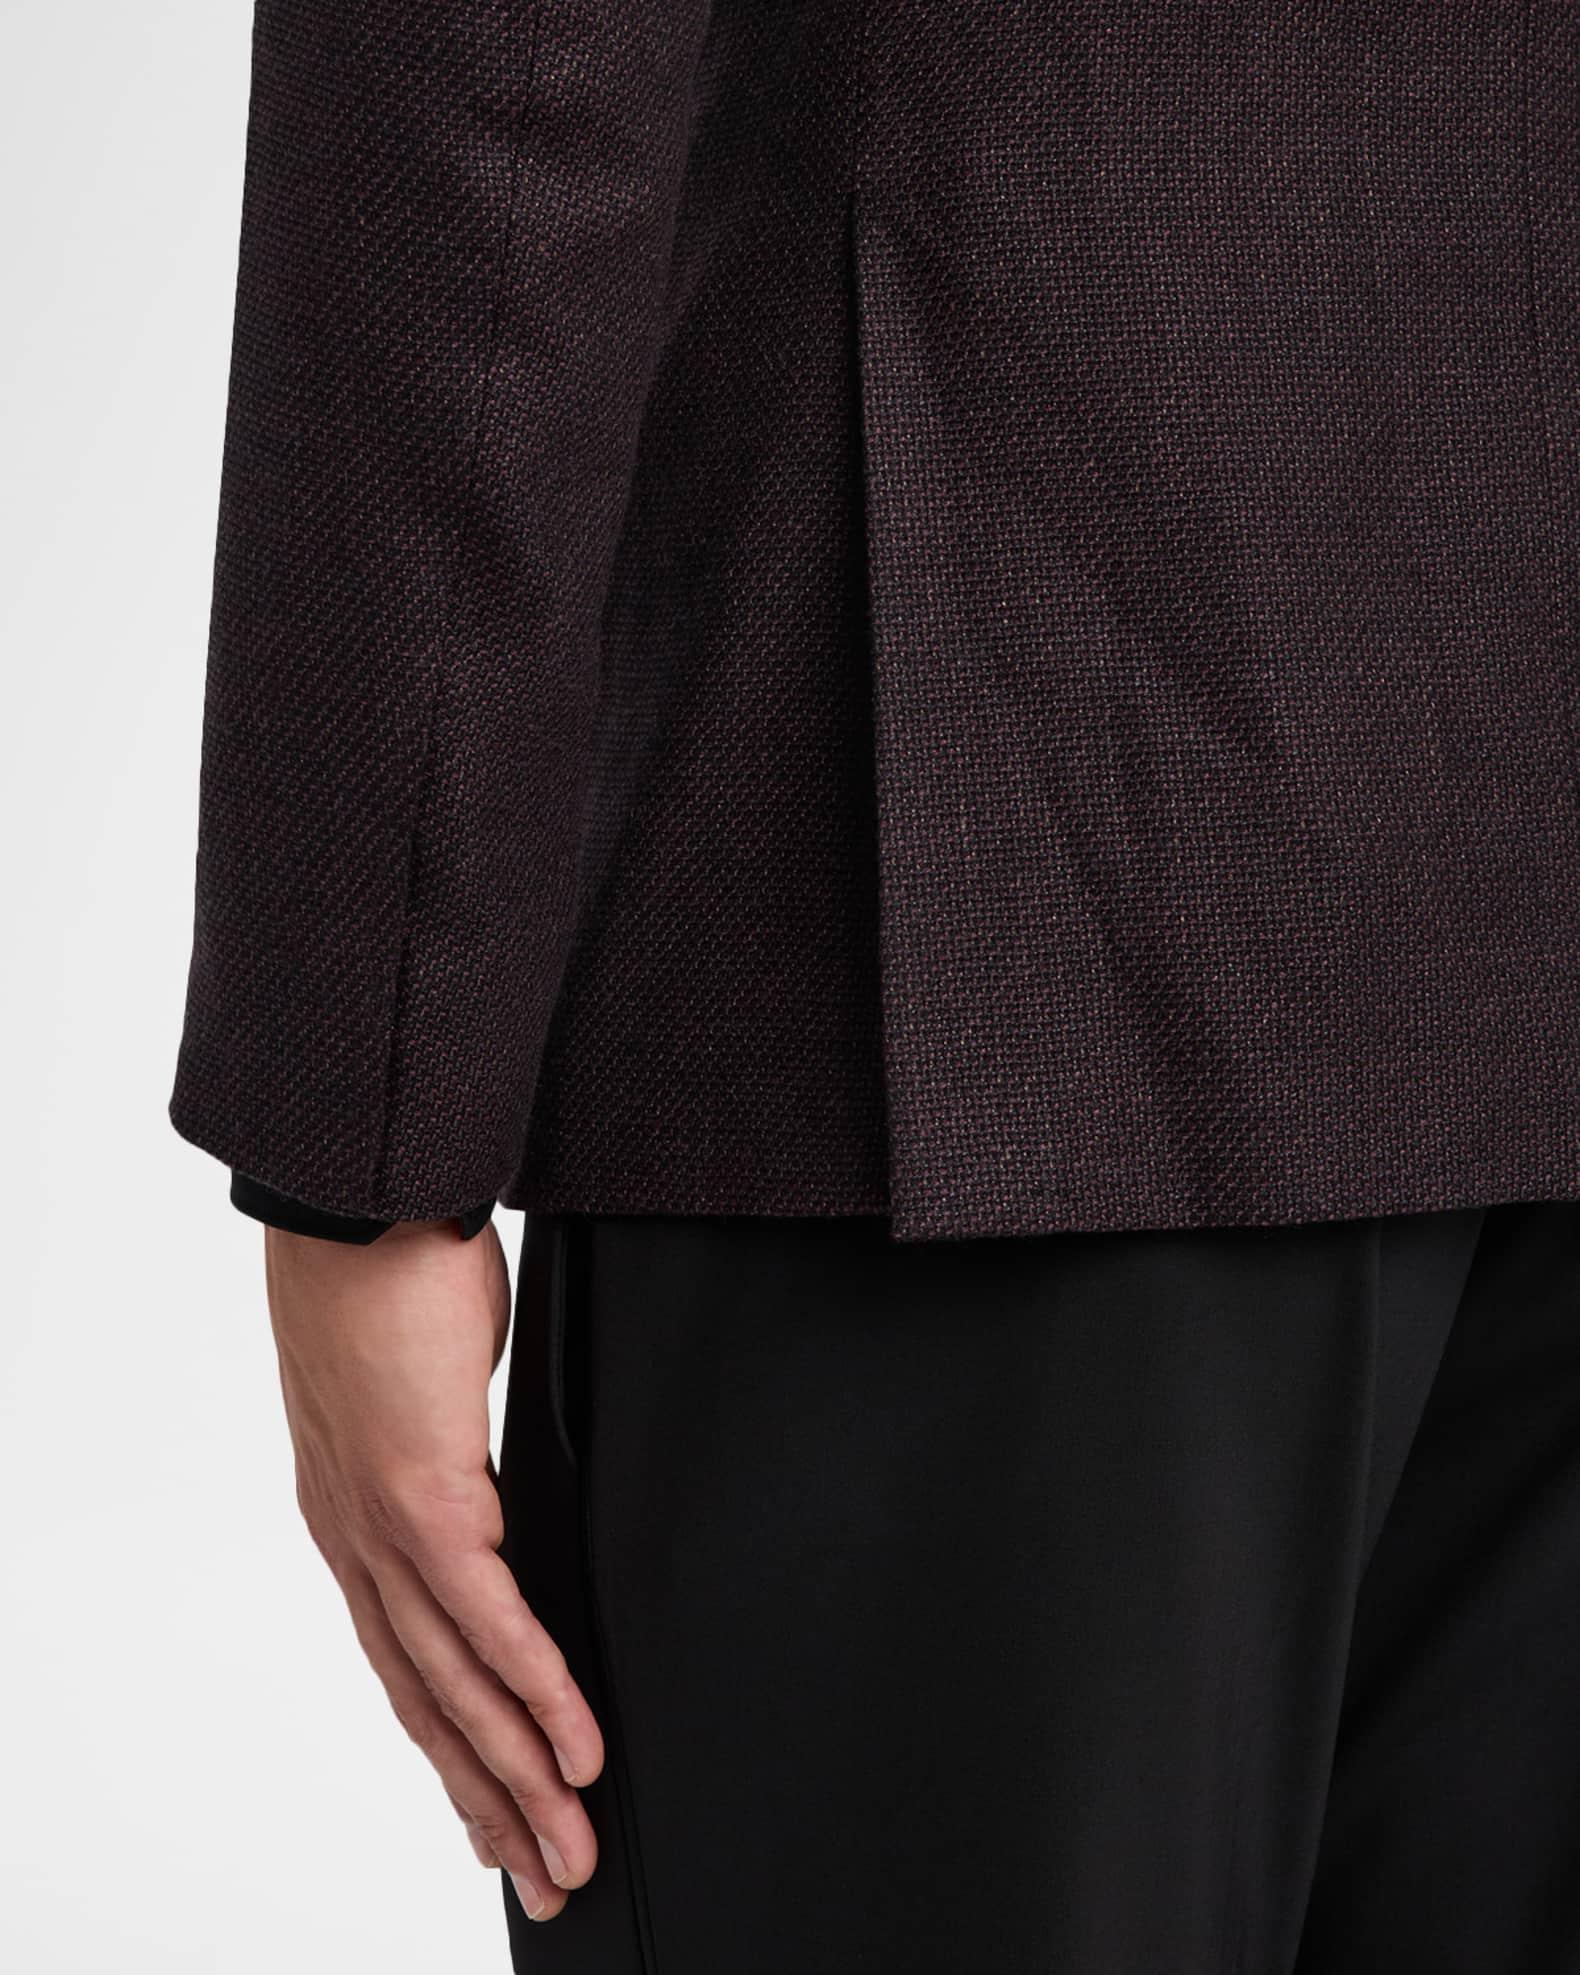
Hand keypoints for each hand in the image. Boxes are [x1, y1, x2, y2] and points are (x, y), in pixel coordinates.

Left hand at [263, 1216, 603, 1921]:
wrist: (357, 1202)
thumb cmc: (390, 1277)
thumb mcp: (428, 1389)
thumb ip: (454, 1457)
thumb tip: (500, 1488)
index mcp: (353, 1519)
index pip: (405, 1661)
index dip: (453, 1746)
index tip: (491, 1811)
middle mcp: (355, 1540)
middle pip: (428, 1698)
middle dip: (490, 1797)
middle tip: (547, 1871)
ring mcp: (383, 1526)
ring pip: (455, 1681)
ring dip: (520, 1773)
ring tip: (571, 1842)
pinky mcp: (422, 1497)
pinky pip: (489, 1616)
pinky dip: (536, 1688)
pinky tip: (574, 1745)